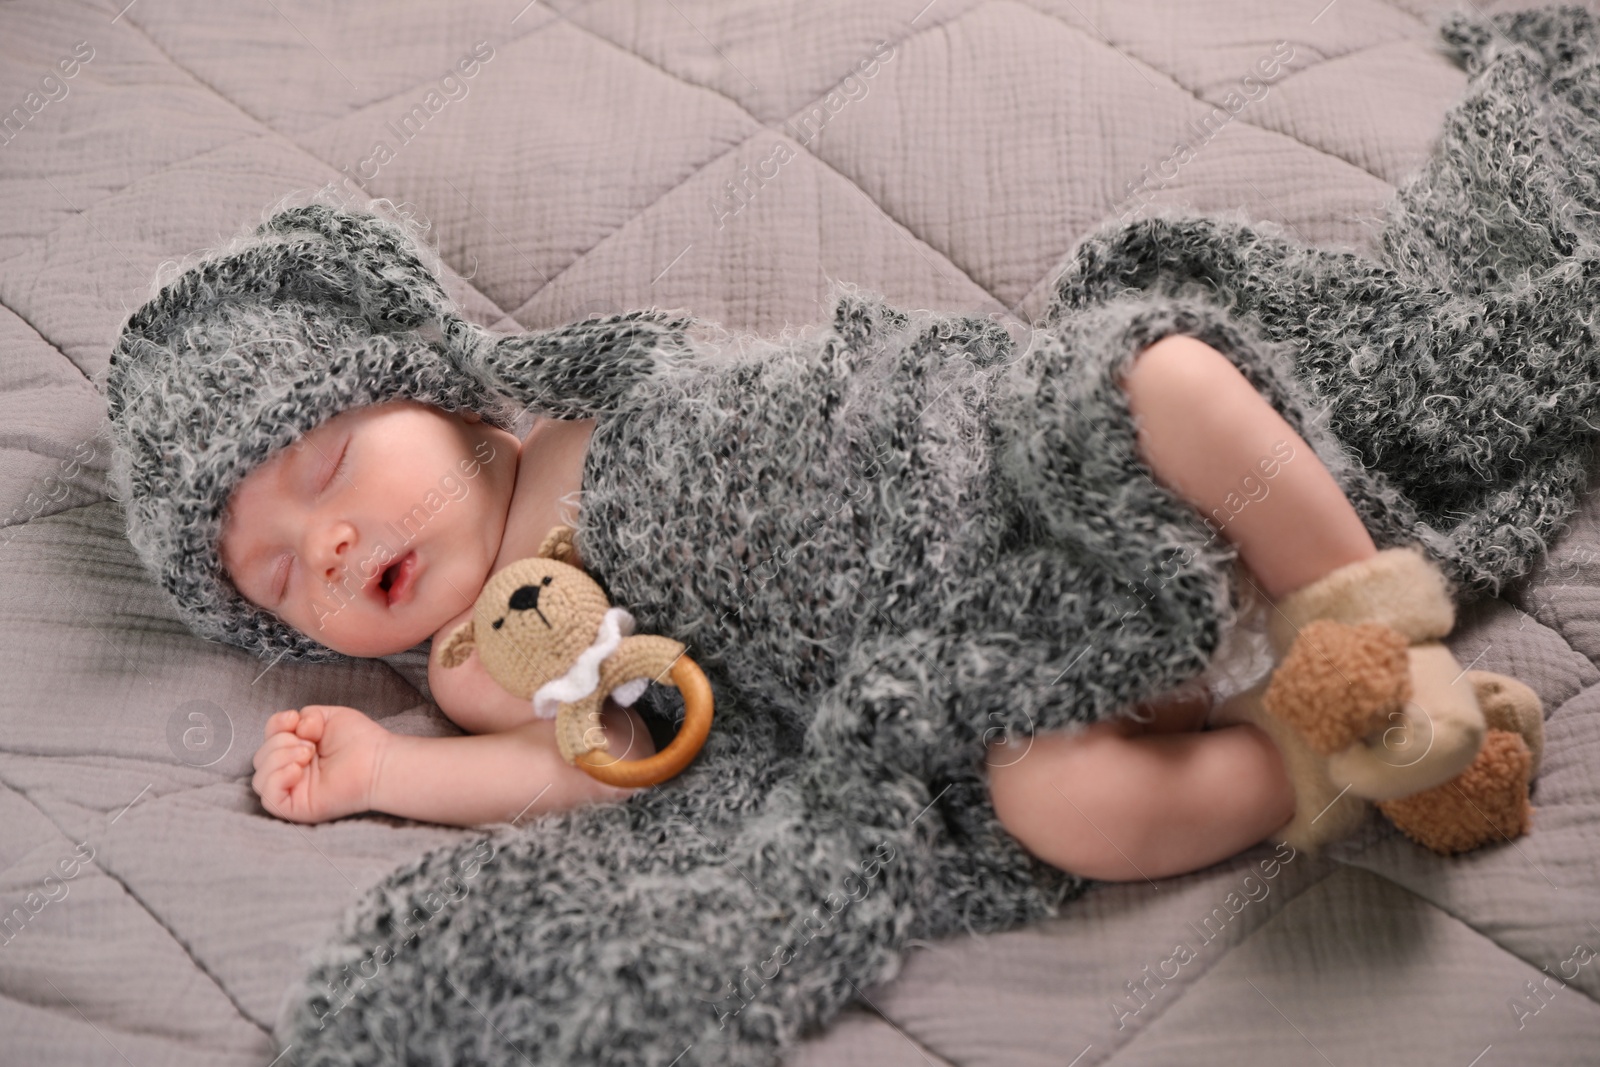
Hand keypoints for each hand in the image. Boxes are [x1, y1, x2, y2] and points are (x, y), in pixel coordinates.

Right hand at [251, 706, 387, 823]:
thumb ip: (305, 716)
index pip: (268, 738)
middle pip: (260, 757)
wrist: (377, 761)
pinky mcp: (296, 808)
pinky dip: (277, 779)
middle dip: (281, 743)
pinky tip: (297, 770)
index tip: (294, 719)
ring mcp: (293, 791)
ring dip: (279, 759)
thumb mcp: (328, 716)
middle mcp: (292, 771)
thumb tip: (294, 728)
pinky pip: (268, 798)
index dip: (274, 725)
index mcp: (296, 751)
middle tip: (310, 746)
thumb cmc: (359, 740)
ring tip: (308, 755)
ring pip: (259, 778)